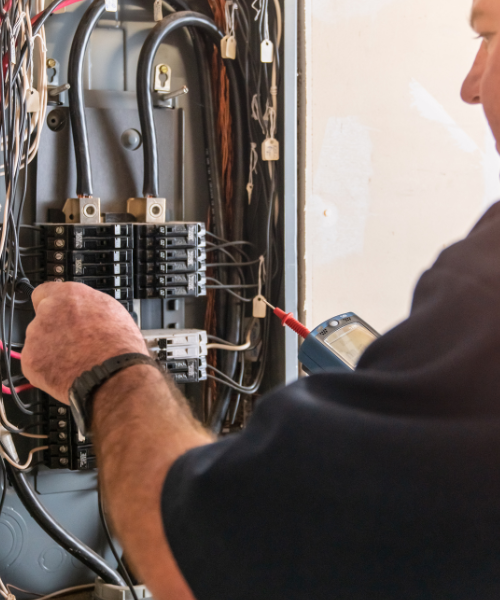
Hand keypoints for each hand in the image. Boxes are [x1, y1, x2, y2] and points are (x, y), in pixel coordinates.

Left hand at [21, 282, 147, 403]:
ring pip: (38, 340)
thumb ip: (88, 306)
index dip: (52, 304)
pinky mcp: (30, 360)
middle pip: (42, 317)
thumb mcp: (112, 311)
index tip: (57, 312)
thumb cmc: (120, 346)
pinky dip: (47, 368)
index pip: (44, 291)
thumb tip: (83, 310)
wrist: (115, 375)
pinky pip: (35, 362)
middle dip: (54, 328)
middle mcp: (48, 311)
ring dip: (51, 348)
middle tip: (74, 341)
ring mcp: (36, 336)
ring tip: (75, 359)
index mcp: (69, 295)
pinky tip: (67, 371)